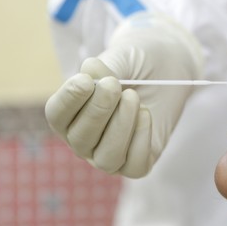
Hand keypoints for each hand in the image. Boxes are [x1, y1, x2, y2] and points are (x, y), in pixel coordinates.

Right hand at [45, 12, 202, 177]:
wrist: (168, 69)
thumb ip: (105, 68)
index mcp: (71, 113)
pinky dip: (140, 141)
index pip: (57, 116)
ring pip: (107, 158)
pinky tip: (146, 114)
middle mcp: (86, 140)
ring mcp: (110, 154)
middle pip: (80, 138)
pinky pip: (134, 166)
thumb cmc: (137, 64)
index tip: (86, 80)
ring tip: (133, 97)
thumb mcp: (122, 59)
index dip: (69, 100)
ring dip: (119, 127)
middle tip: (113, 85)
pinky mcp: (139, 162)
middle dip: (97, 110)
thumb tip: (88, 68)